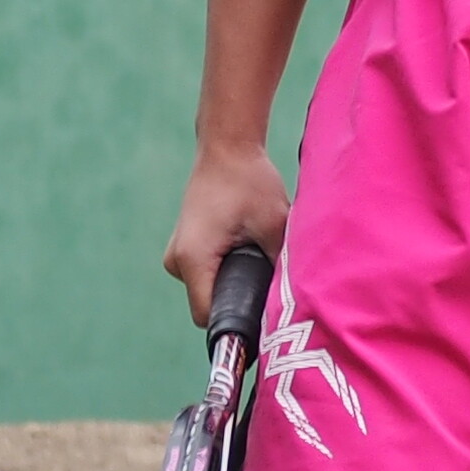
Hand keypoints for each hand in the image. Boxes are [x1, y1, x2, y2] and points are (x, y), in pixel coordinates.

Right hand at [166, 142, 293, 320]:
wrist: (228, 149)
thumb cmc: (250, 183)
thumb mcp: (274, 225)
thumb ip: (280, 266)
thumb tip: (292, 301)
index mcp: (193, 260)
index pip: (210, 317)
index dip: (238, 322)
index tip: (264, 320)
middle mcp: (177, 261)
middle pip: (210, 305)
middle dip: (239, 301)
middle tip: (270, 286)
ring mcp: (177, 255)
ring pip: (209, 290)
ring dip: (233, 284)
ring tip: (258, 260)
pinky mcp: (183, 248)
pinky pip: (206, 275)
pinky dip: (226, 271)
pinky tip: (246, 253)